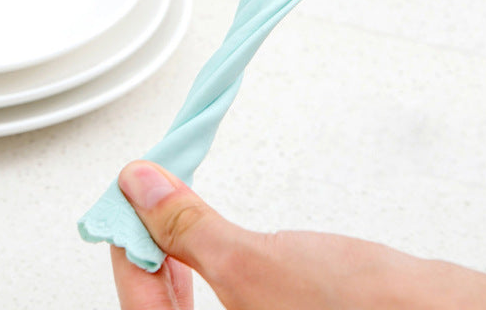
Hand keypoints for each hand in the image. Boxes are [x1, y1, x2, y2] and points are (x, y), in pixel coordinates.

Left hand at [111, 161, 485, 308]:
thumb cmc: (360, 307)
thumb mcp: (254, 261)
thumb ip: (189, 227)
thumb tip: (144, 188)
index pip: (138, 307)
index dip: (125, 244)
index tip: (125, 198)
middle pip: (157, 308)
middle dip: (148, 248)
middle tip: (143, 200)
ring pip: (186, 302)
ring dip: (172, 254)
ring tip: (167, 215)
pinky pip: (218, 297)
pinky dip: (202, 263)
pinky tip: (205, 243)